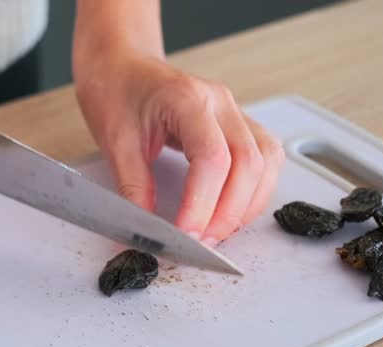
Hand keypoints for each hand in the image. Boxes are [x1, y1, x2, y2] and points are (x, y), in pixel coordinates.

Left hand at [74, 52, 285, 245]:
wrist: (121, 66)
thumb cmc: (116, 92)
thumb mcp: (115, 143)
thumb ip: (133, 189)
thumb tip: (143, 235)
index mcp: (186, 99)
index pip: (212, 159)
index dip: (202, 205)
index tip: (185, 236)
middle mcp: (220, 103)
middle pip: (249, 164)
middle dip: (228, 214)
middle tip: (201, 244)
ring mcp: (235, 111)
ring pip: (266, 163)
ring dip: (248, 205)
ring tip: (218, 233)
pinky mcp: (239, 124)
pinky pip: (265, 159)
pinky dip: (255, 191)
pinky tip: (233, 211)